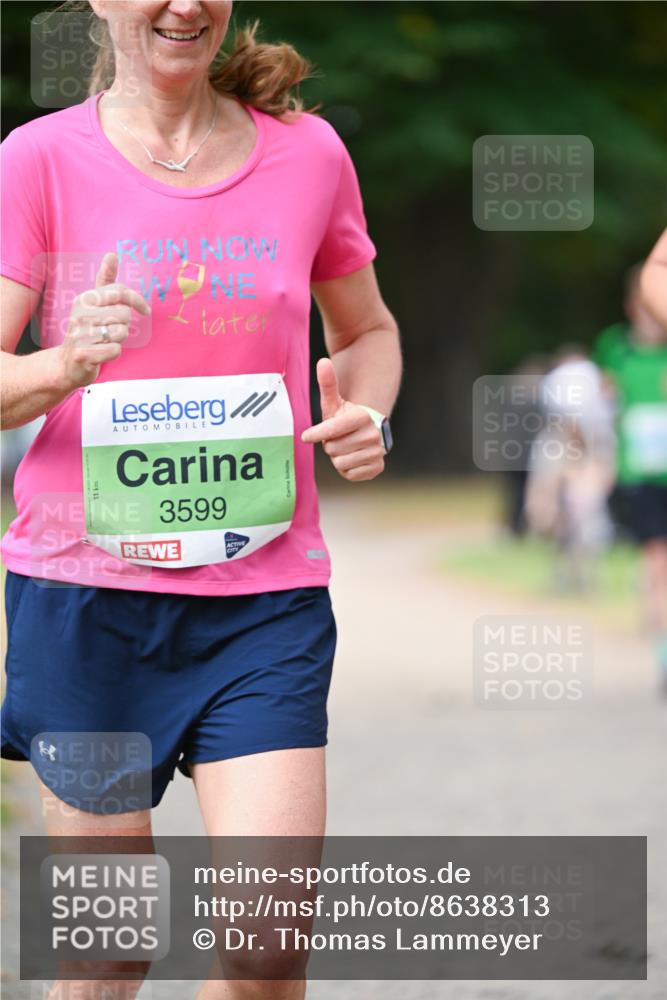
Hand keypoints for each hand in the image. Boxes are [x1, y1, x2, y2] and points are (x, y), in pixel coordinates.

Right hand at [57, 251, 150, 390]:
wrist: (68, 363)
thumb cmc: (88, 330)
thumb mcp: (94, 303)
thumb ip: (105, 280)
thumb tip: (112, 254)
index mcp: (84, 299)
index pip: (120, 291)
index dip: (138, 301)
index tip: (145, 310)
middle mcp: (79, 314)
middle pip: (124, 314)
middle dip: (124, 325)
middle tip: (111, 330)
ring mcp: (79, 334)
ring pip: (122, 332)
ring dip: (119, 340)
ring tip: (104, 341)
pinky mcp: (83, 354)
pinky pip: (115, 350)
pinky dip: (113, 353)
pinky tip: (102, 353)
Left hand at [301, 358, 385, 481]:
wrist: (367, 433)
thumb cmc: (345, 417)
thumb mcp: (334, 402)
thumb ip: (328, 383)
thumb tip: (322, 362)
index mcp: (362, 417)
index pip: (332, 429)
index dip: (317, 434)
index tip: (305, 436)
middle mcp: (373, 434)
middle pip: (333, 448)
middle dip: (331, 445)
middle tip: (338, 438)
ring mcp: (377, 452)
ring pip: (340, 463)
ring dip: (338, 457)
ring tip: (345, 447)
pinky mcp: (377, 468)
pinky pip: (350, 475)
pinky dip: (347, 469)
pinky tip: (353, 458)